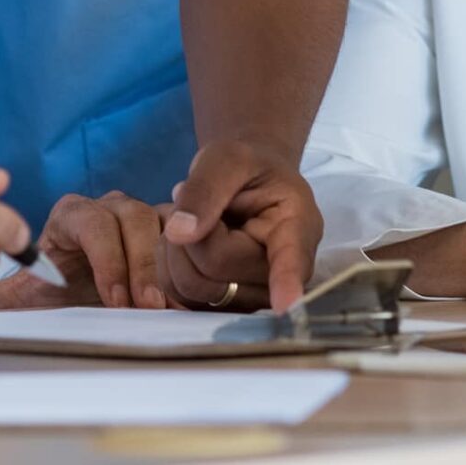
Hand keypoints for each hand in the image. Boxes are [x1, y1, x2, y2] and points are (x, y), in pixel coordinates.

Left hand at [0, 191, 172, 309]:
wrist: (91, 294)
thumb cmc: (59, 290)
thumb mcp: (29, 296)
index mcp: (71, 216)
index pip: (92, 221)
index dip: (106, 258)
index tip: (113, 299)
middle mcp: (109, 208)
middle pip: (132, 217)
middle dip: (139, 264)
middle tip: (143, 306)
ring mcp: (142, 216)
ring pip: (161, 223)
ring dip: (162, 266)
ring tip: (161, 306)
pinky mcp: (169, 231)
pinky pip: (185, 236)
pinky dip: (185, 265)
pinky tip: (181, 299)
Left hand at [159, 139, 320, 312]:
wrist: (247, 184)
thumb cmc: (247, 167)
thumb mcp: (229, 158)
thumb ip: (206, 189)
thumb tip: (180, 233)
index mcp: (297, 227)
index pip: (291, 261)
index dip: (287, 282)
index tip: (286, 303)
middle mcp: (279, 273)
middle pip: (215, 269)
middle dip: (192, 233)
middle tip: (197, 203)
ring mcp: (253, 296)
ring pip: (191, 286)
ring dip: (176, 249)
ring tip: (193, 220)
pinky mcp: (227, 307)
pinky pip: (180, 296)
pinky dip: (169, 265)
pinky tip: (186, 242)